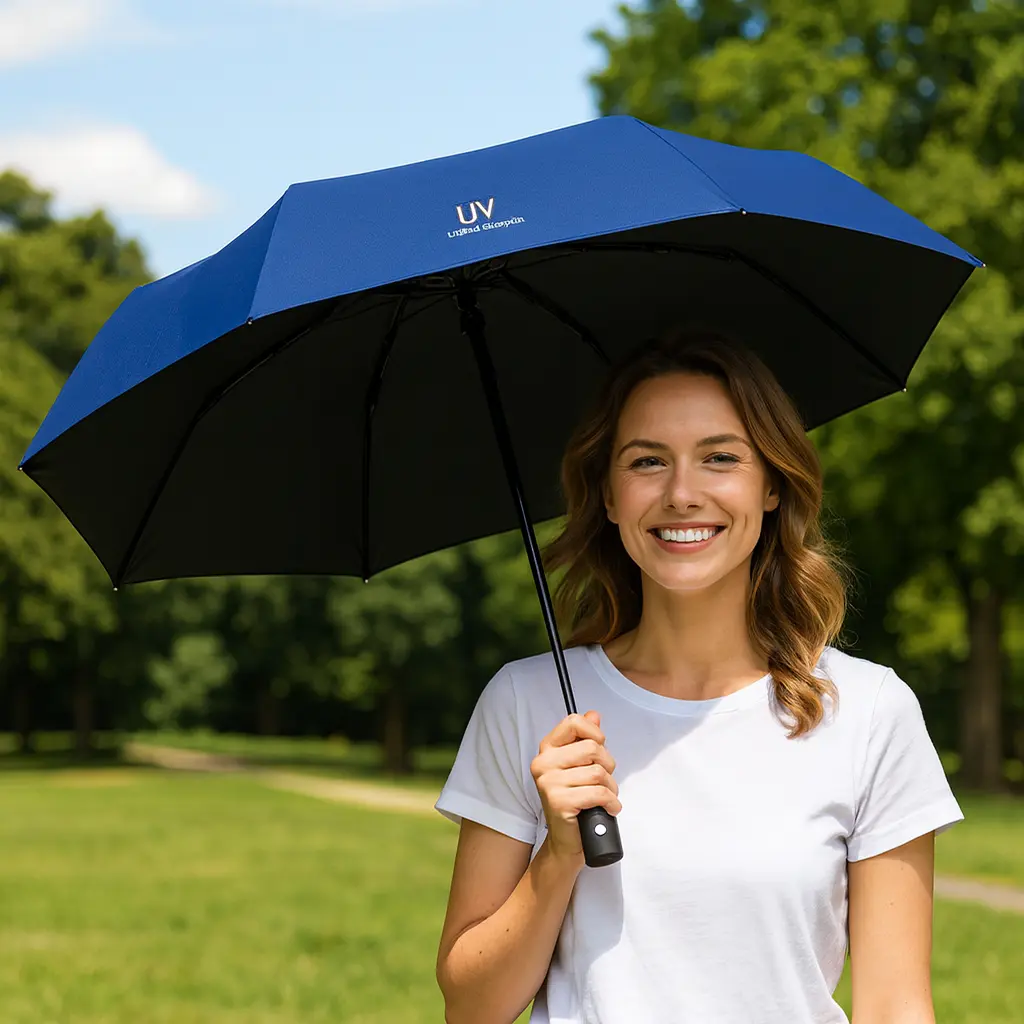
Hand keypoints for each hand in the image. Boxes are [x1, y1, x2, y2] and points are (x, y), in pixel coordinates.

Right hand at [530, 711, 619, 864]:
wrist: (566, 840)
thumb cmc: (576, 800)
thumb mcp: (579, 765)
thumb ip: (585, 738)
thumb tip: (594, 714)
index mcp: (547, 749)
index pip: (573, 722)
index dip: (594, 733)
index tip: (600, 747)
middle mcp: (543, 763)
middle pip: (592, 748)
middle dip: (608, 766)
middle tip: (605, 781)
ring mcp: (549, 783)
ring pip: (598, 773)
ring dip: (611, 788)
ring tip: (606, 797)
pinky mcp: (559, 802)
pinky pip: (598, 793)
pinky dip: (611, 802)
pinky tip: (609, 808)